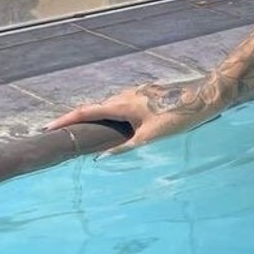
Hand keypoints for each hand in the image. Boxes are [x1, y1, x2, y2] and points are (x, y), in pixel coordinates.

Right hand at [46, 79, 221, 156]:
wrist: (205, 96)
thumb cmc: (178, 117)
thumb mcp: (150, 137)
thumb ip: (125, 149)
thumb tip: (101, 160)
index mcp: (123, 103)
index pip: (87, 111)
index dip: (66, 120)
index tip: (47, 128)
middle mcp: (127, 94)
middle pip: (96, 107)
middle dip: (78, 120)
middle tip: (62, 134)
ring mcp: (138, 93)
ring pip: (111, 106)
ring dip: (96, 118)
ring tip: (84, 133)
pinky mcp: (148, 95)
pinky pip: (123, 106)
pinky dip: (112, 116)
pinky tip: (115, 127)